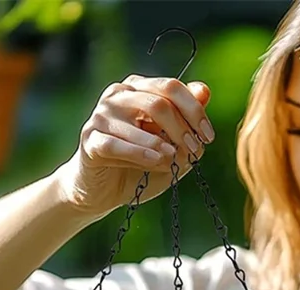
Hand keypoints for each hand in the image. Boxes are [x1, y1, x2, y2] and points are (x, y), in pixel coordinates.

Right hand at [55, 75, 213, 217]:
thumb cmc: (139, 166)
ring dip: (163, 144)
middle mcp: (118, 95)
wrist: (103, 192)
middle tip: (193, 150)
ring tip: (173, 160)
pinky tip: (157, 161)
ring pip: (140, 120)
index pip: (171, 87)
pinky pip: (118, 144)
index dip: (194, 110)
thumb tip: (204, 92)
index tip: (208, 136)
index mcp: (138, 89)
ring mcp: (101, 116)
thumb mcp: (170, 145)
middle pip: (158, 102)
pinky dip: (141, 153)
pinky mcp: (91, 140)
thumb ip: (187, 121)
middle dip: (182, 128)